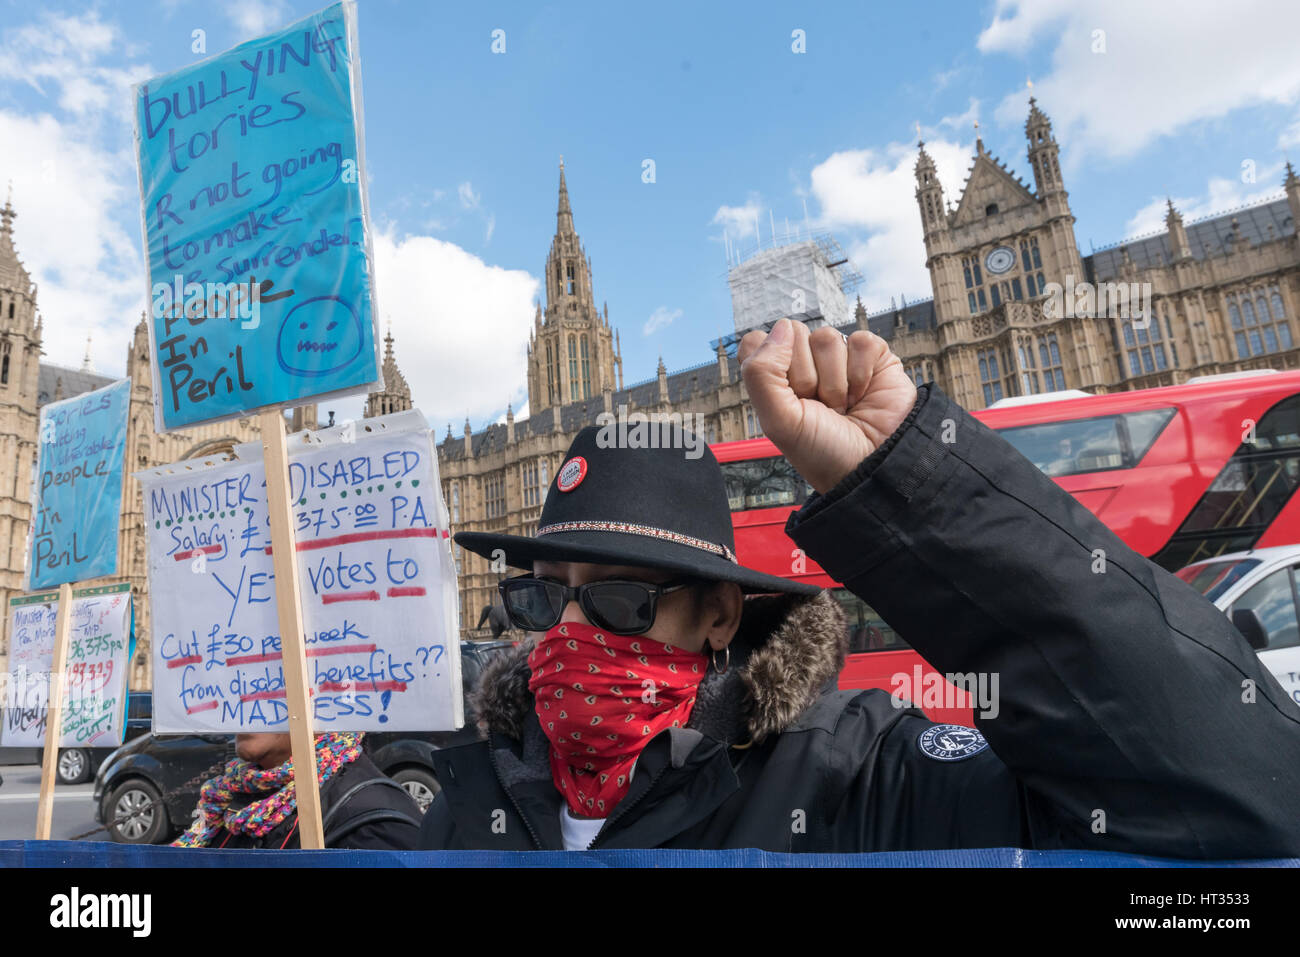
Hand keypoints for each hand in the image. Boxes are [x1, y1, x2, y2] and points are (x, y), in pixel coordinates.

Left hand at [738, 318, 916, 494]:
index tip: (785, 398)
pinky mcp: (871, 356)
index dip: (769, 365)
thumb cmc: (823, 451)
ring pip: (826, 337)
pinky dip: (860, 374)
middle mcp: (805, 363)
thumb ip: (762, 372)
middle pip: (793, 334)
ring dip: (835, 382)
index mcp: (775, 377)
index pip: (756, 341)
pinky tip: (862, 395)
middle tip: (818, 407)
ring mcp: (838, 357)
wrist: (872, 465)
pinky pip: (859, 341)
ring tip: (841, 406)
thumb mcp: (778, 421)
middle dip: (805, 377)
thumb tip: (782, 327)